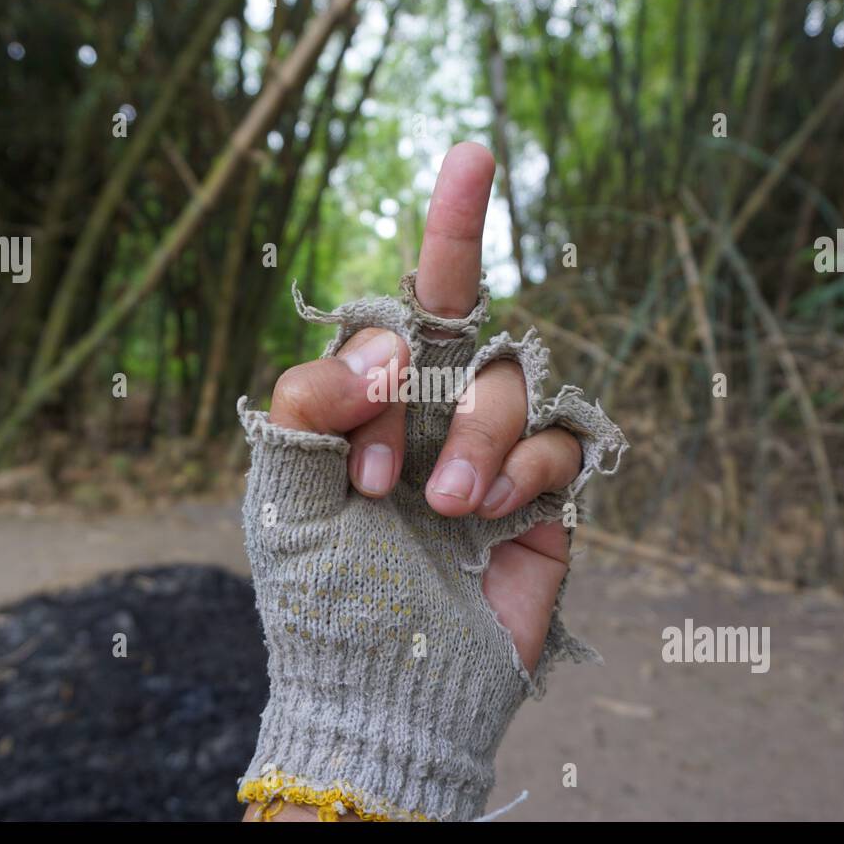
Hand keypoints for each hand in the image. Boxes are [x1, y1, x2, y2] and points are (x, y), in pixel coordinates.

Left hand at [267, 142, 579, 674]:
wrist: (387, 692)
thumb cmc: (325, 600)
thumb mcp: (282, 499)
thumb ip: (306, 404)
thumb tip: (382, 348)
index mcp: (373, 405)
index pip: (409, 300)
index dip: (449, 222)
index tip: (475, 152)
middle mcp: (434, 415)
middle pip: (469, 325)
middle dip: (444, 338)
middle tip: (382, 462)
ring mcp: (492, 452)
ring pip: (513, 380)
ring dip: (478, 434)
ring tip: (443, 506)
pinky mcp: (544, 496)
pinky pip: (560, 441)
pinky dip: (525, 467)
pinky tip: (489, 517)